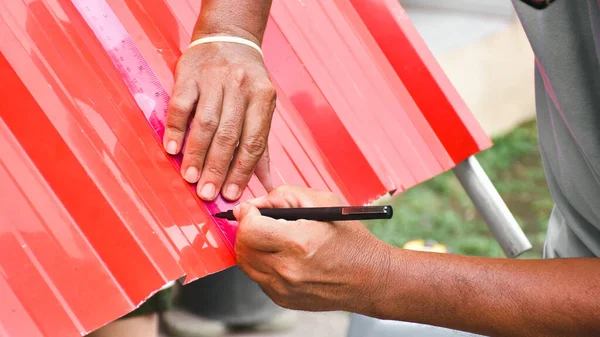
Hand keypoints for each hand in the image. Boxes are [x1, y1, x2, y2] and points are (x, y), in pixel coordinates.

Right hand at [164, 40, 275, 200]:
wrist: (228, 38)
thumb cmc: (246, 81)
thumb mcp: (261, 107)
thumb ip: (262, 146)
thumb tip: (268, 183)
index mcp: (263, 98)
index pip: (253, 142)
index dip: (242, 171)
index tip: (230, 193)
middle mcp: (240, 88)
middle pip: (228, 135)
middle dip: (217, 168)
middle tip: (207, 193)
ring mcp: (215, 80)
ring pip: (205, 123)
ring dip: (196, 154)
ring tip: (190, 177)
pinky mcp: (189, 75)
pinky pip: (181, 105)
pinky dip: (176, 128)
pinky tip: (172, 149)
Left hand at [234, 186, 390, 313]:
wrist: (370, 278)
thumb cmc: (350, 239)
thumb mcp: (323, 202)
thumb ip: (285, 196)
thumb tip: (254, 204)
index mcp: (299, 242)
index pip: (250, 229)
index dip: (246, 215)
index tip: (251, 210)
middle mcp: (288, 269)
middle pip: (243, 247)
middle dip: (245, 229)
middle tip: (258, 221)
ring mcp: (283, 289)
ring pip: (246, 264)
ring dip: (251, 247)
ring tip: (271, 237)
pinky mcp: (282, 299)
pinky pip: (258, 277)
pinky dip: (262, 263)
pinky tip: (281, 255)